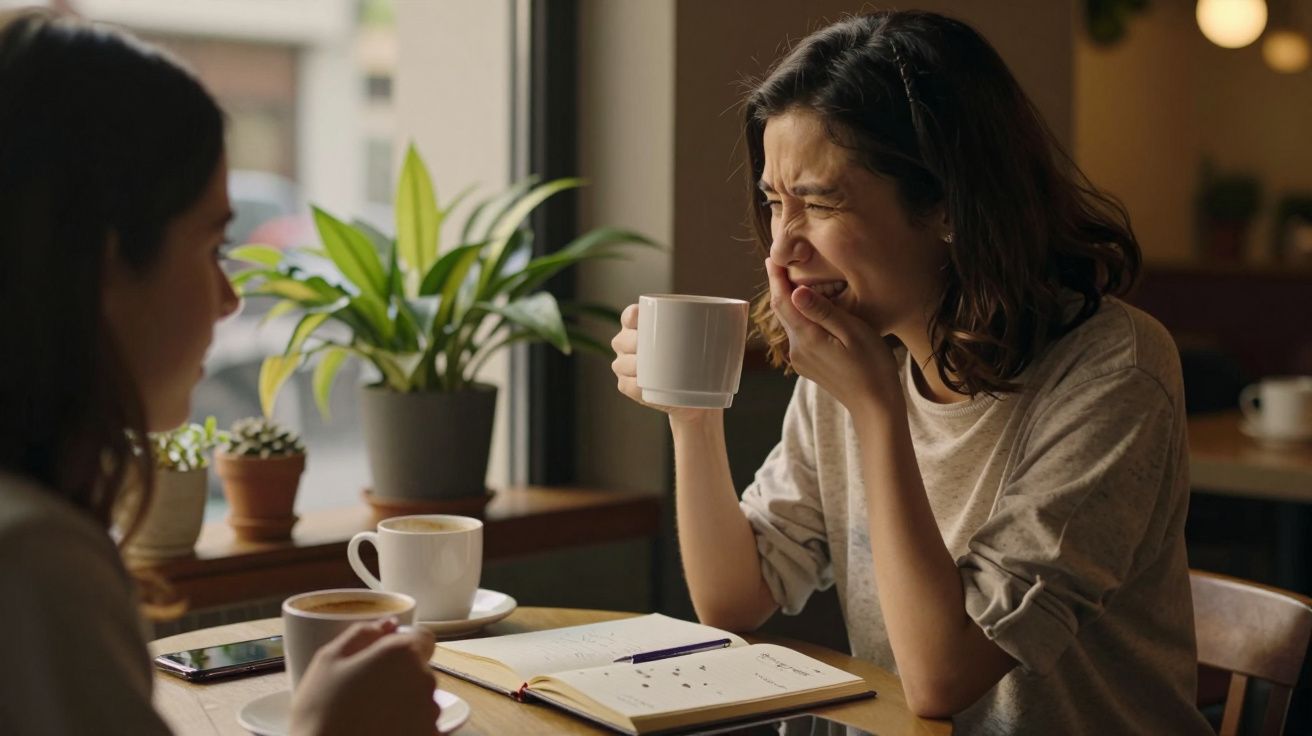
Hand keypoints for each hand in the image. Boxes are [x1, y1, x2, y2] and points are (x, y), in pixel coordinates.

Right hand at [291, 619, 438, 735]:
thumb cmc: (320, 710)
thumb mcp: (328, 660)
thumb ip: (362, 634)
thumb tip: (388, 623)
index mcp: (402, 653)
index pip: (423, 638)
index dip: (403, 647)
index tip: (382, 661)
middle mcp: (426, 678)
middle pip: (420, 669)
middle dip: (399, 676)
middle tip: (366, 693)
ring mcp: (431, 712)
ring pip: (422, 698)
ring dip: (404, 703)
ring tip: (370, 717)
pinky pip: (423, 725)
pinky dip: (407, 727)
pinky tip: (380, 731)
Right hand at [611, 303, 721, 425]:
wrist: (700, 399)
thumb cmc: (704, 364)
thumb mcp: (712, 343)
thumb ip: (718, 326)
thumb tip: (741, 311)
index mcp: (644, 326)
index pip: (630, 315)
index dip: (632, 315)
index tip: (643, 316)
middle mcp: (629, 345)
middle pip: (622, 339)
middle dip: (633, 342)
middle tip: (656, 347)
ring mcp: (626, 367)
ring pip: (621, 364)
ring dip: (633, 365)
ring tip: (652, 368)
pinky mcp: (631, 389)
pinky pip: (625, 386)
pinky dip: (633, 386)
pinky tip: (643, 384)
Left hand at [764, 258, 899, 414]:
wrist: (875, 405)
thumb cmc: (872, 366)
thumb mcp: (853, 332)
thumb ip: (823, 312)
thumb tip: (795, 291)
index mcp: (807, 337)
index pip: (782, 301)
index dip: (775, 278)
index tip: (771, 257)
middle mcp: (797, 349)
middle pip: (782, 311)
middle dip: (780, 287)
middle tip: (778, 262)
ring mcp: (801, 359)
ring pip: (790, 323)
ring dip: (790, 302)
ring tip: (793, 280)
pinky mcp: (808, 365)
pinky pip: (799, 334)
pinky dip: (800, 318)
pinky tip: (810, 309)